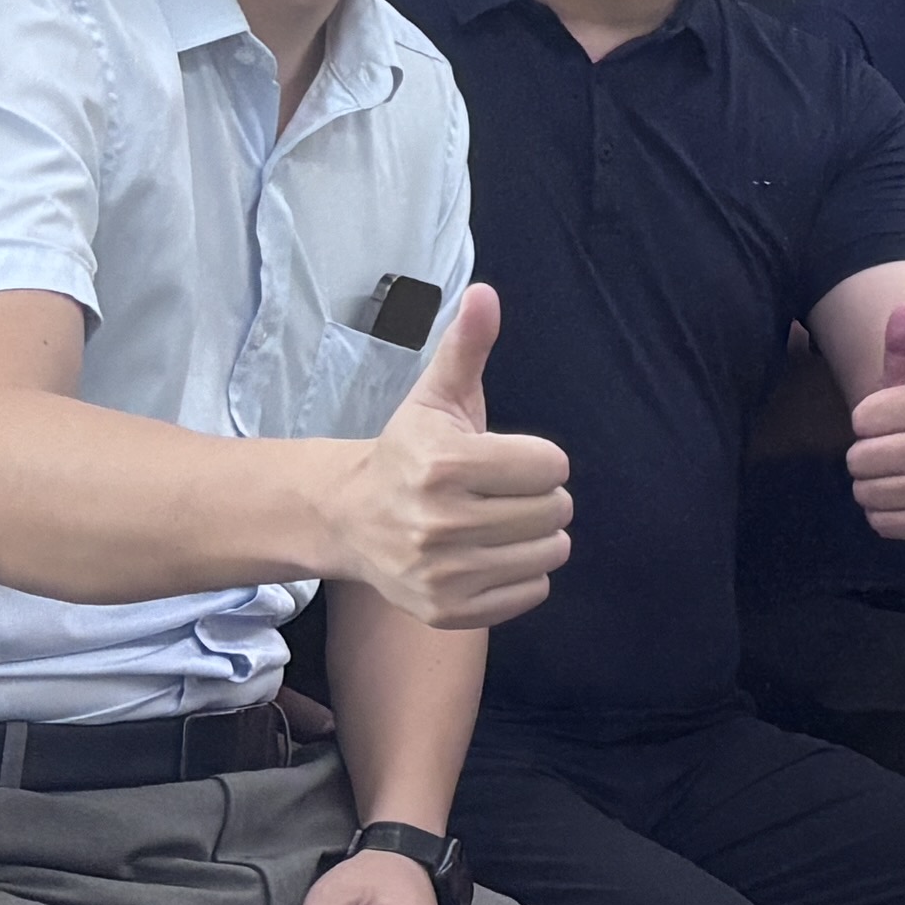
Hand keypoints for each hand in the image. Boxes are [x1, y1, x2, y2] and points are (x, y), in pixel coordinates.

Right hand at [319, 287, 571, 629]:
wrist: (349, 520)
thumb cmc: (409, 451)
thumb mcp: (436, 397)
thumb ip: (466, 347)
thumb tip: (485, 294)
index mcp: (444, 466)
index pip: (552, 465)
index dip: (537, 458)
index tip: (503, 458)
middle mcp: (439, 525)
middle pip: (555, 510)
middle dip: (538, 496)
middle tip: (500, 492)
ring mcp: (442, 574)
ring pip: (550, 553)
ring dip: (537, 535)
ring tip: (499, 522)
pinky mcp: (447, 611)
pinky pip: (532, 593)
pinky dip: (523, 575)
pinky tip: (489, 554)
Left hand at [847, 301, 904, 539]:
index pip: (860, 419)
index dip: (868, 419)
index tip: (890, 417)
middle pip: (858, 460)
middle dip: (866, 455)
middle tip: (891, 447)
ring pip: (866, 494)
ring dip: (873, 485)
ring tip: (898, 471)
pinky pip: (882, 523)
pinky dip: (886, 513)